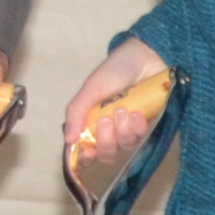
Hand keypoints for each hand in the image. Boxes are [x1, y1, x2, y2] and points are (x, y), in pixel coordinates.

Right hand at [62, 38, 168, 169]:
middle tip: (105, 120)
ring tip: (123, 110)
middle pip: (106, 154)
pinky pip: (141, 137)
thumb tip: (68, 141)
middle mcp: (109, 130)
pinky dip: (137, 126)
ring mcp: (129, 129)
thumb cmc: (114, 71)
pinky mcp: (147, 126)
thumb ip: (76, 113)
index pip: (85, 151)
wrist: (145, 57)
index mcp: (90, 122)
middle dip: (105, 142)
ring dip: (122, 130)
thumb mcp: (91, 89)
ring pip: (124, 146)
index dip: (85, 157)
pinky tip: (137, 112)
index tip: (87, 152)